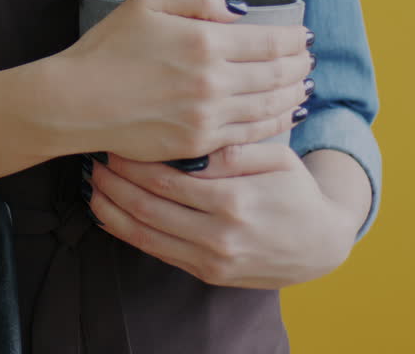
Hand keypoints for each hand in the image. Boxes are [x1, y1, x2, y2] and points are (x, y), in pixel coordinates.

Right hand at [39, 0, 312, 161]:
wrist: (75, 102)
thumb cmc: (106, 49)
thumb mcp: (147, 4)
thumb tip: (237, 12)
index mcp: (205, 42)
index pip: (270, 41)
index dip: (294, 40)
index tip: (304, 36)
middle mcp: (214, 82)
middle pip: (276, 75)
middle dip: (299, 67)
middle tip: (309, 62)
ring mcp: (208, 117)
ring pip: (269, 107)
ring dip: (293, 96)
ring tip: (304, 88)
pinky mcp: (197, 145)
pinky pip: (248, 135)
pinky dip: (273, 125)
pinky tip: (281, 117)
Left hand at [84, 141, 359, 288]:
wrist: (322, 244)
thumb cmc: (297, 191)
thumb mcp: (278, 159)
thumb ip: (236, 150)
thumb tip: (196, 140)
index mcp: (234, 201)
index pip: (168, 181)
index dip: (135, 162)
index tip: (115, 142)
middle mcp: (218, 236)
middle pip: (148, 208)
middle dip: (115, 184)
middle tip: (93, 161)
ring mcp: (211, 260)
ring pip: (146, 235)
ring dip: (112, 211)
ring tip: (92, 186)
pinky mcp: (207, 274)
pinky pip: (157, 253)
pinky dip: (127, 234)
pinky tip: (108, 215)